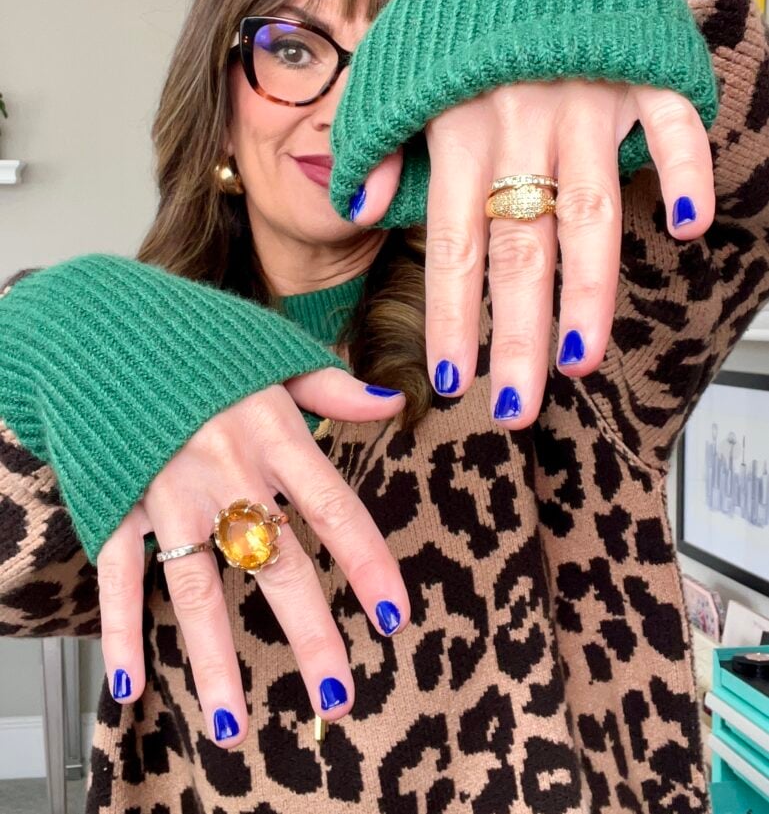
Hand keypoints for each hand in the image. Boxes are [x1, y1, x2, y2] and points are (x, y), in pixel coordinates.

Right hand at [96, 369, 406, 746]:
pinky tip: (130, 684)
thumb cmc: (203, 344)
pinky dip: (120, 630)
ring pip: (199, 587)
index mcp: (273, 434)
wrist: (110, 329)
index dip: (367, 565)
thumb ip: (333, 388)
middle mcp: (226, 472)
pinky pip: (120, 575)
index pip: (334, 510)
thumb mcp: (274, 354)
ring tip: (237, 725)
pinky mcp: (120, 503)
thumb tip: (394, 402)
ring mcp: (169, 493)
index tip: (394, 618)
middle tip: (338, 697)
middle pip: (277, 565)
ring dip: (217, 659)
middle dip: (310, 634)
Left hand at [350, 78, 715, 426]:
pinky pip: (669, 126)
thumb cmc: (464, 9)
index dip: (453, 315)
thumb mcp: (397, 66)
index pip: (453, 243)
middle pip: (519, 247)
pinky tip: (684, 225)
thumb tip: (358, 211)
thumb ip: (374, 138)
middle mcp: (520, 122)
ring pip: (589, 210)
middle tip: (517, 409)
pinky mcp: (642, 72)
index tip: (453, 379)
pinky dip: (681, 170)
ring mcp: (586, 97)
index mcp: (458, 127)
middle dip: (517, 336)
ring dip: (588, 289)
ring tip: (581, 360)